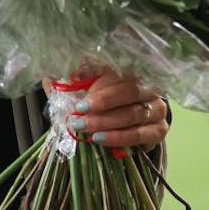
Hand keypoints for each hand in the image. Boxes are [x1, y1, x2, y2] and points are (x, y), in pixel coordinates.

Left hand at [54, 71, 168, 149]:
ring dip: (107, 123)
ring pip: (133, 114)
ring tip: (86, 130)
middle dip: (102, 104)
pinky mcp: (159, 130)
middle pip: (129, 91)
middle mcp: (148, 86)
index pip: (118, 72)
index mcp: (130, 70)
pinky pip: (140, 134)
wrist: (130, 126)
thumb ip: (71, 82)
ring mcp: (157, 108)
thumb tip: (49, 78)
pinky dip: (119, 138)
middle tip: (79, 115)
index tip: (79, 96)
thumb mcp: (86, 89)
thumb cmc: (104, 103)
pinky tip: (101, 139)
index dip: (99, 83)